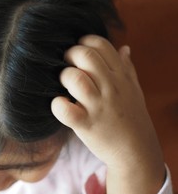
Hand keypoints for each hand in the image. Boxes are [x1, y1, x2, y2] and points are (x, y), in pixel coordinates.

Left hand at [51, 35, 164, 193]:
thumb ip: (127, 68)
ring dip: (64, 78)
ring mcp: (98, 106)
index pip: (100, 44)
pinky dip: (58, 105)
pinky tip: (60, 105)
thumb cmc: (131, 117)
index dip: (84, 42)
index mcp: (120, 76)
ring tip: (64, 86)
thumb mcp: (134, 89)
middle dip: (69, 55)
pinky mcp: (87, 124)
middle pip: (85, 56)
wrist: (136, 151)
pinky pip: (66, 110)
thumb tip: (124, 47)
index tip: (78, 54)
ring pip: (75, 79)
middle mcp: (110, 87)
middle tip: (66, 66)